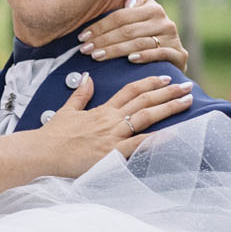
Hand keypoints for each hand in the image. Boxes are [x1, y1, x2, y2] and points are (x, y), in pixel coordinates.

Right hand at [42, 73, 193, 169]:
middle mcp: (112, 120)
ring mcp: (113, 136)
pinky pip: (140, 145)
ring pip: (147, 117)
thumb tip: (87, 78)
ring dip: (169, 107)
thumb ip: (80, 95)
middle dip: (168, 92)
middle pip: (145, 100)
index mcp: (102, 110)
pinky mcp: (112, 153)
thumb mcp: (66, 111)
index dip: (150, 83)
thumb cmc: (52, 136)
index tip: (166, 79)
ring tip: (188, 101)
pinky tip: (175, 134)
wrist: (42, 152)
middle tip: (188, 86)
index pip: (131, 91)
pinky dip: (159, 139)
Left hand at [76, 0, 188, 69]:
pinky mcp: (179, 54)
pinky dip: (144, 56)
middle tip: (85, 49)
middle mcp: (164, 21)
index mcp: (152, 8)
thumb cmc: (146, 32)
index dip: (100, 26)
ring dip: (115, 50)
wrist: (172, 55)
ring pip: (139, 42)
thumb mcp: (138, 13)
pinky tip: (130, 60)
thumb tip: (128, 3)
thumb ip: (131, 1)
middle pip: (126, 30)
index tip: (82, 36)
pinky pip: (160, 54)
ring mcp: (172, 38)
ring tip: (96, 56)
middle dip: (102, 40)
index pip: (120, 16)